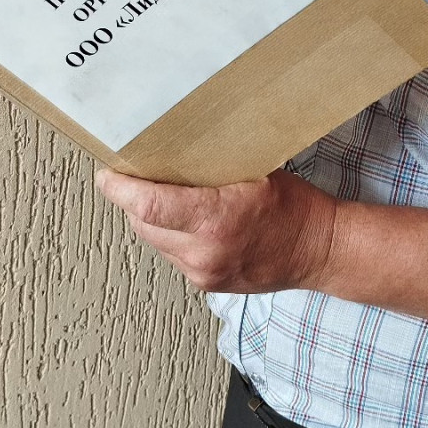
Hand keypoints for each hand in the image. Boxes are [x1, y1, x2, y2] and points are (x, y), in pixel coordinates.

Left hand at [95, 167, 338, 292]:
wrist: (320, 251)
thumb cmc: (295, 207)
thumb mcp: (256, 170)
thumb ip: (213, 165)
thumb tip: (176, 143)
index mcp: (217, 219)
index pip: (148, 205)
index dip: (120, 188)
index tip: (107, 175)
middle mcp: (204, 252)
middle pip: (143, 223)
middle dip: (132, 199)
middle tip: (132, 175)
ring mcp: (204, 273)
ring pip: (154, 241)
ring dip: (150, 218)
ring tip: (163, 195)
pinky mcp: (206, 284)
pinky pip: (172, 254)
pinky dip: (170, 235)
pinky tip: (187, 220)